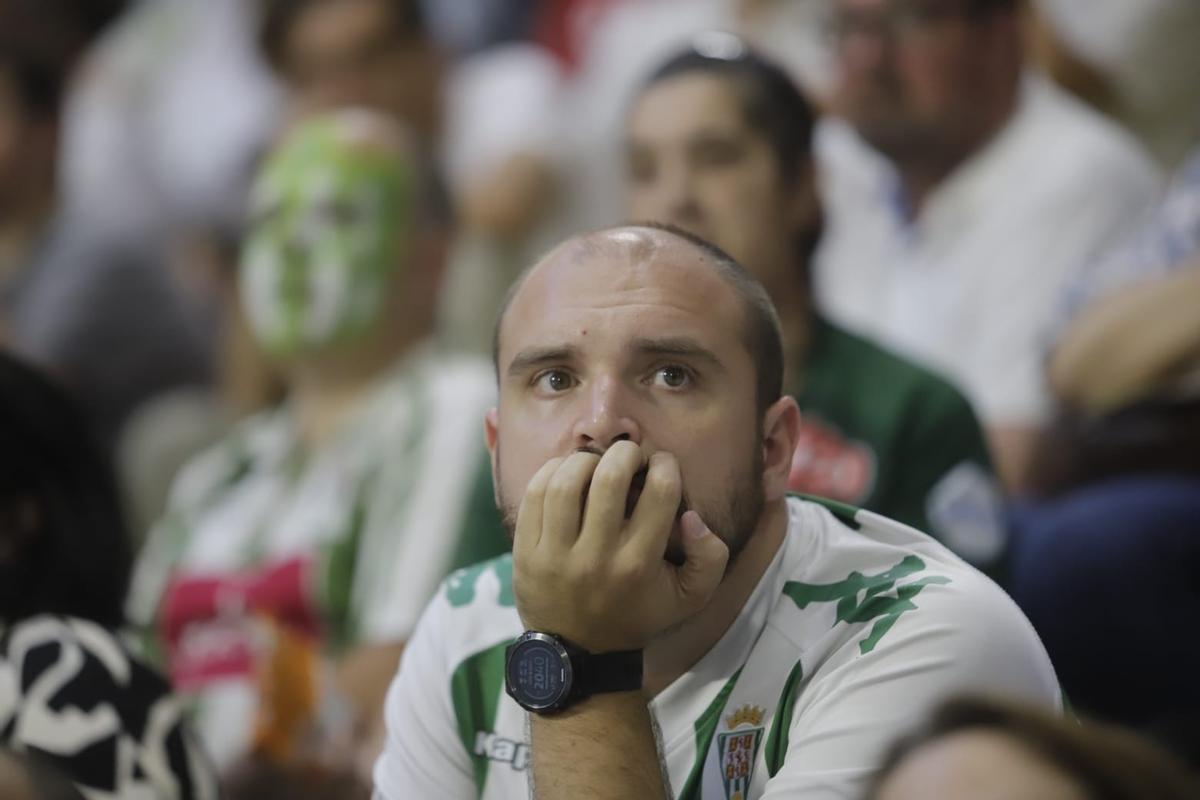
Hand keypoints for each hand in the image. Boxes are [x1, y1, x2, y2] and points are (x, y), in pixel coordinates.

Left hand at [512, 441, 728, 652]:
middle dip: (624, 452)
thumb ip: (711, 557)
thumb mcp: (689, 597)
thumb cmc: (637, 615)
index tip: (662, 464)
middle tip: (629, 454)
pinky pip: (534, 495)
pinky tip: (566, 471)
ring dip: (585, 459)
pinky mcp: (526, 553)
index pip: (660, 492)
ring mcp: (556, 555)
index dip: (665, 465)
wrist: (580, 652)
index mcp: (639, 564)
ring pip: (567, 482)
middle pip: (610, 478)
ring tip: (596, 461)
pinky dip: (552, 471)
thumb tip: (692, 517)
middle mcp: (597, 557)